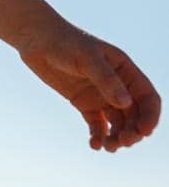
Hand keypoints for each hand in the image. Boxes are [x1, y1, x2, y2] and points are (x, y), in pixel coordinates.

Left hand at [16, 23, 159, 151]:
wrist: (36, 40)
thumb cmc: (63, 42)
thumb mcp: (86, 58)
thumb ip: (106, 80)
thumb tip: (126, 104)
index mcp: (125, 70)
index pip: (148, 97)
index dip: (150, 116)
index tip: (143, 132)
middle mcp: (116, 84)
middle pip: (135, 115)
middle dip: (132, 132)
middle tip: (121, 142)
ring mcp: (100, 95)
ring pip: (118, 123)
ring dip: (117, 137)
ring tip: (107, 147)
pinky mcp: (83, 103)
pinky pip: (97, 124)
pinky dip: (98, 136)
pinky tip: (94, 144)